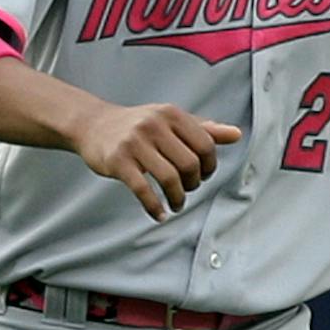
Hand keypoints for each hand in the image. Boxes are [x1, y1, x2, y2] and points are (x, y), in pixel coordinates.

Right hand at [68, 102, 243, 221]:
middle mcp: (154, 126)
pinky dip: (154, 206)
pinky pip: (142, 189)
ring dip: (177, 197)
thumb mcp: (171, 121)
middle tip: (189, 189)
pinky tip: (159, 214)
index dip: (210, 165)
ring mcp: (134, 143)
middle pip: (189, 163)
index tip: (205, 176)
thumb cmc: (138, 125)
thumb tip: (236, 135)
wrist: (93, 124)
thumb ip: (204, 129)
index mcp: (172, 115)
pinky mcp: (117, 161)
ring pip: (169, 178)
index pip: (205, 144)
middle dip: (194, 182)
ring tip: (177, 204)